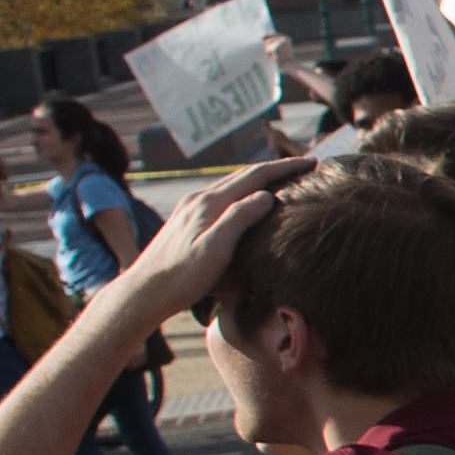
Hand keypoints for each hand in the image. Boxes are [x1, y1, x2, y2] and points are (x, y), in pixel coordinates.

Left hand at [124, 156, 313, 323]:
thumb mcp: (215, 249)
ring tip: (281, 181)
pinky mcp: (185, 221)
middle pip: (242, 175)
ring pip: (230, 185)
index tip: (311, 162)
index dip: (284, 167)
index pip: (254, 176)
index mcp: (209, 203)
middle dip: (274, 169)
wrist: (143, 292)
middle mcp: (198, 199)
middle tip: (303, 167)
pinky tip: (246, 203)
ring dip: (258, 180)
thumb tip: (266, 195)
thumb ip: (239, 218)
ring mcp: (190, 209)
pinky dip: (242, 193)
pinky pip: (221, 197)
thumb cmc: (182, 277)